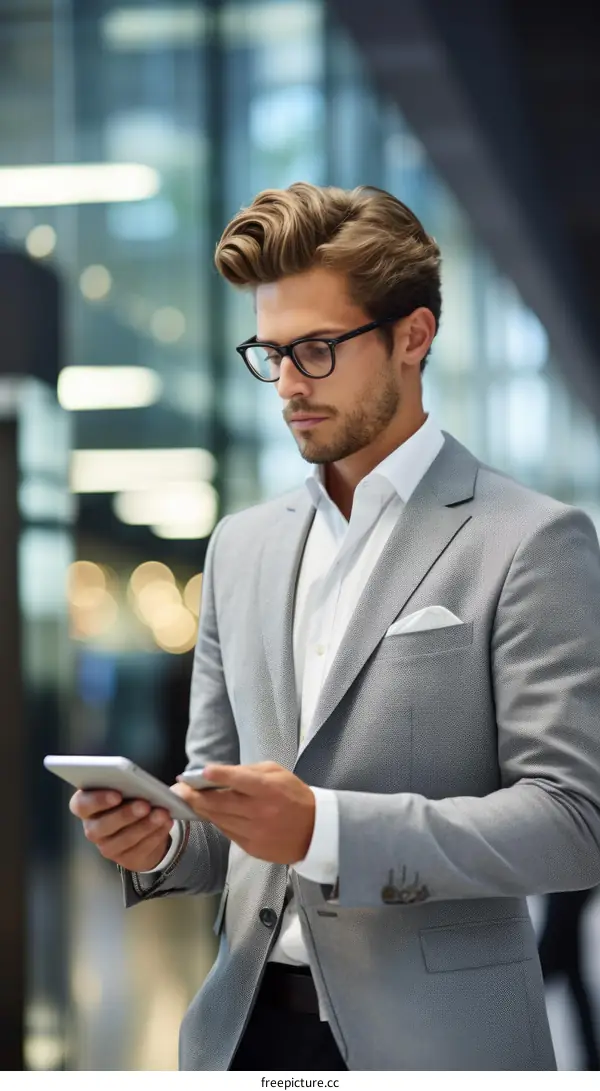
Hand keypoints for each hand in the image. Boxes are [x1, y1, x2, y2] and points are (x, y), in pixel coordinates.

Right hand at [69, 790, 173, 871]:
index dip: (97, 800)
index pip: (80, 804)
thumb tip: (145, 781)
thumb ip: (129, 780)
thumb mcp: (128, 785)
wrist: (141, 825)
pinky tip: (166, 823)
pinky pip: (140, 849)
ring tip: (162, 813)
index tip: (117, 794)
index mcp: (86, 805)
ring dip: (144, 826)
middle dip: (125, 814)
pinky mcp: (126, 859)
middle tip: (145, 804)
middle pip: (101, 826)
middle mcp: (92, 828)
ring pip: (123, 840)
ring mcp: (107, 847)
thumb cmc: (130, 797)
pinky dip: (155, 835)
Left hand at [175, 762, 315, 864]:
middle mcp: (260, 813)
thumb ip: (249, 771)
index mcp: (269, 790)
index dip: (220, 775)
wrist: (313, 831)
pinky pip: (226, 832)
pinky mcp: (251, 848)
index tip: (201, 772)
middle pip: (220, 804)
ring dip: (201, 809)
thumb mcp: (277, 773)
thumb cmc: (294, 796)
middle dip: (196, 796)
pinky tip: (209, 813)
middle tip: (179, 790)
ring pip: (219, 820)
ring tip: (188, 800)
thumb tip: (220, 773)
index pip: (241, 781)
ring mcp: (254, 833)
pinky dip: (216, 821)